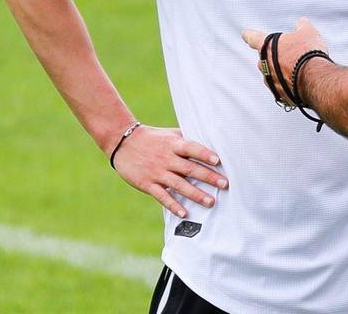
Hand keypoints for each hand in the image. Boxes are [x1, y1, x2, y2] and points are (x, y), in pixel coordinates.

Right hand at [112, 125, 227, 218]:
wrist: (122, 142)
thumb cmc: (153, 137)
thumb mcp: (170, 134)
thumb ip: (188, 138)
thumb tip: (211, 138)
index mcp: (174, 145)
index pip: (192, 148)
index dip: (204, 154)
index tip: (218, 161)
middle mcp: (167, 158)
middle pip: (190, 168)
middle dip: (208, 177)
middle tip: (225, 184)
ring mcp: (157, 172)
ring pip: (179, 185)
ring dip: (196, 194)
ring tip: (211, 202)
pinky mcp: (147, 184)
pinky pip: (162, 196)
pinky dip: (173, 205)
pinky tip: (184, 213)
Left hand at [242, 17, 328, 105]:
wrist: (315, 79)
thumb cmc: (308, 53)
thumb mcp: (308, 33)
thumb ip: (302, 26)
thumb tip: (302, 22)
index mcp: (267, 46)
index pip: (253, 37)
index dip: (249, 34)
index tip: (244, 33)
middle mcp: (264, 64)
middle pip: (264, 58)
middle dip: (275, 56)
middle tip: (291, 54)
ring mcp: (269, 81)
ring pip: (272, 74)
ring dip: (281, 71)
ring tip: (299, 69)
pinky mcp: (278, 94)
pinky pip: (281, 87)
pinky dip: (288, 84)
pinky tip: (301, 81)